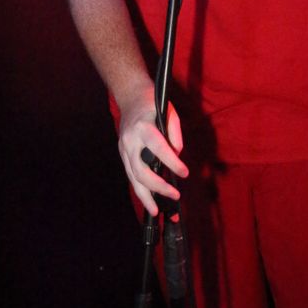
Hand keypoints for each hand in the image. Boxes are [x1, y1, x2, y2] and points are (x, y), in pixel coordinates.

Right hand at [117, 82, 187, 215]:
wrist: (131, 96)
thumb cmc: (153, 103)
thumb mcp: (169, 112)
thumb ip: (175, 135)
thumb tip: (177, 155)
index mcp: (143, 127)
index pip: (158, 149)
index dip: (171, 163)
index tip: (184, 173)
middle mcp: (130, 140)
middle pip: (141, 170)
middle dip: (158, 187)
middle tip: (175, 196)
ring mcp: (124, 148)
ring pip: (133, 178)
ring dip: (145, 196)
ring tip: (156, 211)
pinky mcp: (122, 154)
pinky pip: (131, 175)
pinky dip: (140, 189)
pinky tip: (148, 200)